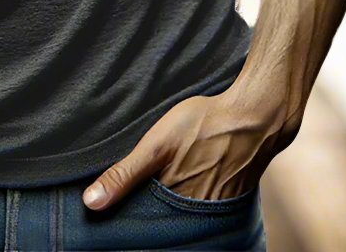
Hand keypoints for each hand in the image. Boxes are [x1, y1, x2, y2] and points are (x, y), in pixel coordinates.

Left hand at [81, 81, 300, 209]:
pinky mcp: (227, 200)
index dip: (128, 225)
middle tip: (132, 214)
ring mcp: (214, 209)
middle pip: (164, 228)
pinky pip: (202, 213)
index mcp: (173, 204)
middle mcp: (195, 215)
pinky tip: (183, 192)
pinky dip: (189, 209)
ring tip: (157, 200)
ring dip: (168, 216)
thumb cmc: (203, 124)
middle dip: (149, 223)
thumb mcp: (156, 145)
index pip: (144, 228)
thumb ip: (124, 175)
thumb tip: (90, 204)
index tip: (113, 224)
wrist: (254, 116)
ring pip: (182, 222)